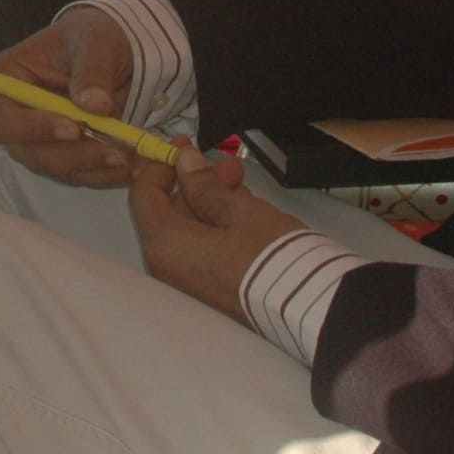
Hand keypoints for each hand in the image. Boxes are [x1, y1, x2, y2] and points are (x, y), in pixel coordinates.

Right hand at [0, 13, 140, 187]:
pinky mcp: (66, 154)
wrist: (115, 50)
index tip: (73, 128)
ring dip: (94, 166)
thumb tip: (95, 105)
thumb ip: (92, 70)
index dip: (31, 129)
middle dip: (72, 154)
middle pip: (28, 152)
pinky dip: (108, 172)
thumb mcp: (95, 42)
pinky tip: (135, 163)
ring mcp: (40, 139)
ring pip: (58, 168)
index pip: (0, 120)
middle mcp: (16, 116)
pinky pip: (82, 173)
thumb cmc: (93, 37)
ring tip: (131, 154)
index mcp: (6, 80)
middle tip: (113, 148)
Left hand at [130, 138, 306, 322]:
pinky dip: (216, 225)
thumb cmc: (271, 256)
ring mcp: (189, 282)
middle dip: (194, 182)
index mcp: (166, 245)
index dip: (159, 164)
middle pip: (168, 212)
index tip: (180, 145)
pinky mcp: (210, 290)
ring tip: (240, 182)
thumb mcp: (239, 210)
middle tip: (224, 164)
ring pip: (188, 228)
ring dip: (210, 201)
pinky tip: (241, 208)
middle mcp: (169, 268)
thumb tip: (184, 163)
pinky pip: (202, 247)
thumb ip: (205, 184)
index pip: (144, 195)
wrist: (309, 307)